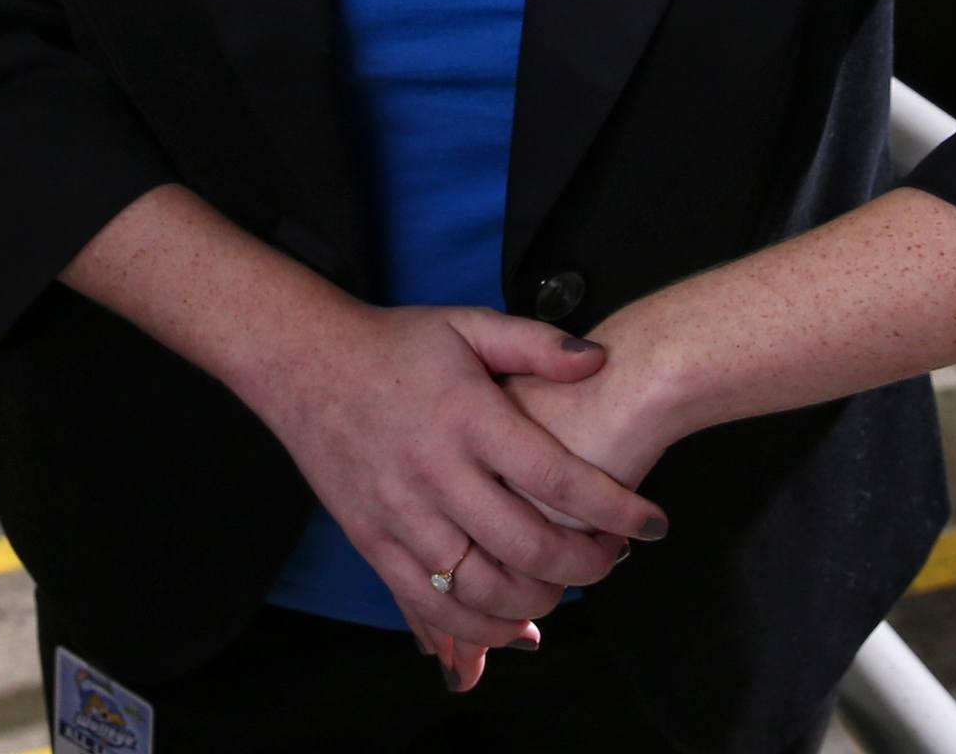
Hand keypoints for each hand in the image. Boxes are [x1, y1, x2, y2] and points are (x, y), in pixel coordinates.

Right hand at [239, 304, 663, 668]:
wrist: (303, 364)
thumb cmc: (395, 345)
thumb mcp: (467, 325)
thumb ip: (535, 342)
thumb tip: (600, 358)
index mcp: (467, 416)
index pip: (557, 476)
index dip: (615, 509)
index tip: (653, 523)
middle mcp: (434, 470)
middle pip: (525, 544)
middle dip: (586, 565)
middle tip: (614, 559)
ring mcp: (400, 513)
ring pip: (480, 588)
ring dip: (538, 602)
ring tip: (567, 586)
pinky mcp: (373, 542)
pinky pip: (428, 606)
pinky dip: (476, 631)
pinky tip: (514, 629)